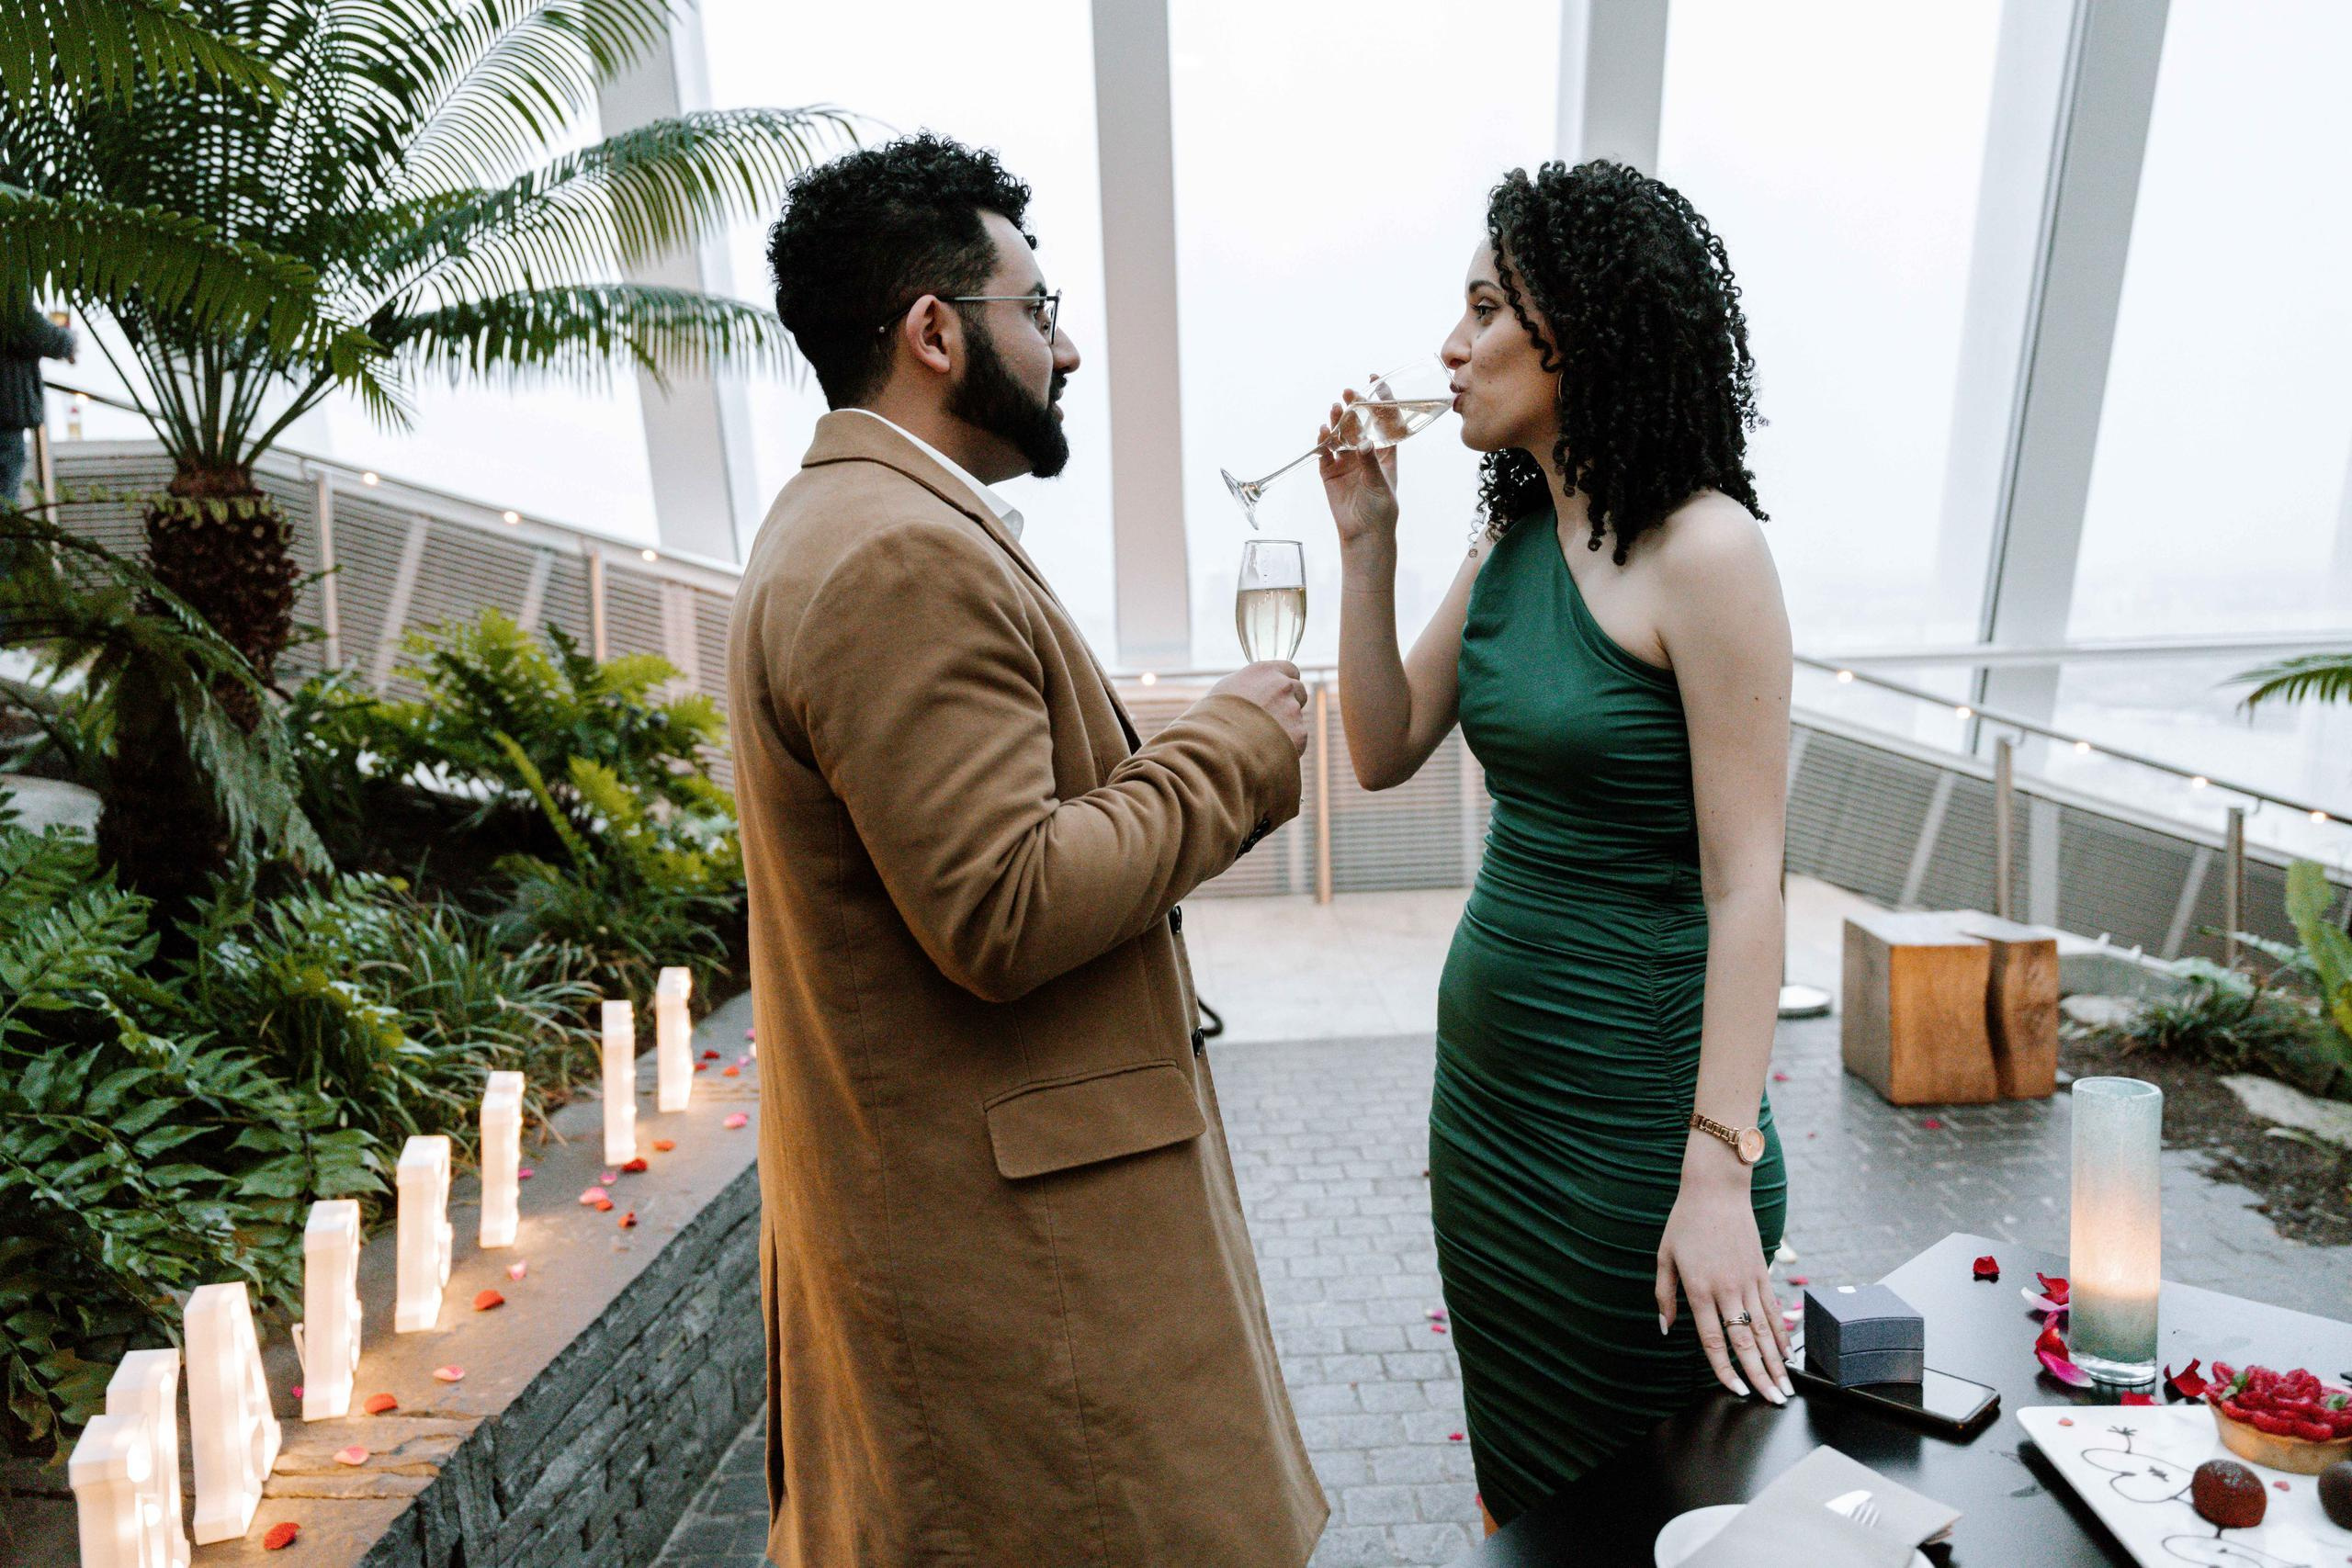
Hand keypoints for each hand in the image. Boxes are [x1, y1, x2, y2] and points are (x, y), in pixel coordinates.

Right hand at [1209, 661, 1309, 756]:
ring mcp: (1293, 710)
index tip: (1278, 692)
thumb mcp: (1224, 690)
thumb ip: (1246, 686)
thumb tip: (1250, 691)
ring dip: (1285, 725)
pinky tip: (1266, 751)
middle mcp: (1283, 686)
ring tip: (1261, 739)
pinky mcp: (1299, 734)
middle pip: (1298, 691)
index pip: (1289, 669)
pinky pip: (1297, 739)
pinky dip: (1286, 745)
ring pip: (1296, 717)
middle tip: (1271, 718)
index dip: (1284, 681)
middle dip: (1289, 702)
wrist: (1218, 746)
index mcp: (1264, 671)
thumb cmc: (1212, 718)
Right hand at [1318, 384, 1398, 548]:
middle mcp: (1364, 452)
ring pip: (1340, 435)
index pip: (1384, 420)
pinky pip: (1324, 453)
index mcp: (1385, 452)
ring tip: (1335, 409)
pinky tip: (1323, 432)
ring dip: (1337, 421)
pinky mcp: (1330, 472)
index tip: (1375, 381)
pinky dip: (1322, 442)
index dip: (1381, 400)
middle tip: (1348, 393)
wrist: (1364, 534)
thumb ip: (1370, 463)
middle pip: (1358, 423)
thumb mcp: (1381, 485)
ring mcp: (1346, 461)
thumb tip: (1362, 443)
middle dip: (1353, 406)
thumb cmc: (1381, 509)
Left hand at [1655, 1162, 1792, 1405]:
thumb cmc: (1685, 1222)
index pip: (1714, 1340)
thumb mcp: (1664, 1257)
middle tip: (1774, 1401)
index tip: (1735, 1391)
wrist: (1717, 1190)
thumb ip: (1664, 1295)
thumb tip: (1665, 1328)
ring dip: (1777, 1362)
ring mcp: (1748, 1281)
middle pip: (1746, 1343)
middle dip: (1760, 1376)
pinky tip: (1787, 1353)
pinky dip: (1782, 1334)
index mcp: (1699, 1289)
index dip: (1725, 1370)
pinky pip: (1773, 1309)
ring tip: (1786, 1387)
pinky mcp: (1762, 1272)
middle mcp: (1727, 1290)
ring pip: (1765, 1331)